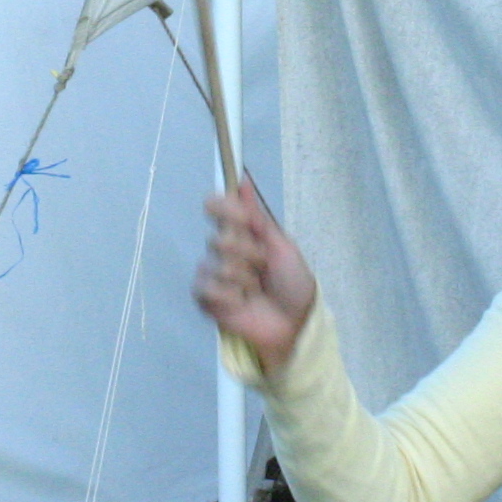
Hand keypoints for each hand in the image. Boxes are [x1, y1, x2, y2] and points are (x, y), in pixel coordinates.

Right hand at [193, 181, 317, 377]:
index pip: (215, 206)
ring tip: (255, 290)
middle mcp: (223, 249)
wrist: (295, 322)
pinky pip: (206, 288)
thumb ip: (259, 216)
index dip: (226, 210)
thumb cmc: (293, 283)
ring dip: (242, 279)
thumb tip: (243, 179)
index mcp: (241, 232)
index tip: (246, 222)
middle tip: (264, 268)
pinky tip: (241, 303)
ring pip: (213, 265)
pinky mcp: (206, 299)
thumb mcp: (282, 246)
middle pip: (218, 238)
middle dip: (248, 255)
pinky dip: (229, 296)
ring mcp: (213, 273)